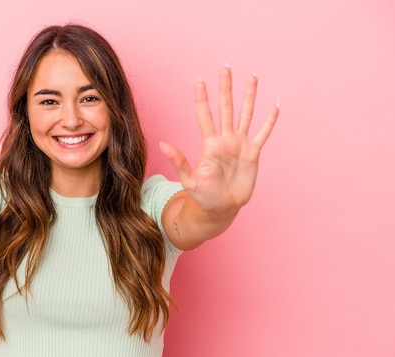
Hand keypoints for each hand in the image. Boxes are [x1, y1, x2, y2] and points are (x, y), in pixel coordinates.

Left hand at [160, 65, 278, 215]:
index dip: (202, 98)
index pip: (205, 115)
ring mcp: (240, 145)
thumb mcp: (189, 180)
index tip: (199, 80)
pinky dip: (269, 121)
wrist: (221, 208)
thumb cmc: (203, 196)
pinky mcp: (253, 154)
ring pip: (245, 115)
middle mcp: (225, 140)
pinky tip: (274, 106)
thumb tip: (162, 143)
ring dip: (249, 96)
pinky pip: (262, 134)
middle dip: (225, 88)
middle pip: (225, 108)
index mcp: (210, 144)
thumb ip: (179, 161)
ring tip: (251, 77)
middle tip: (225, 67)